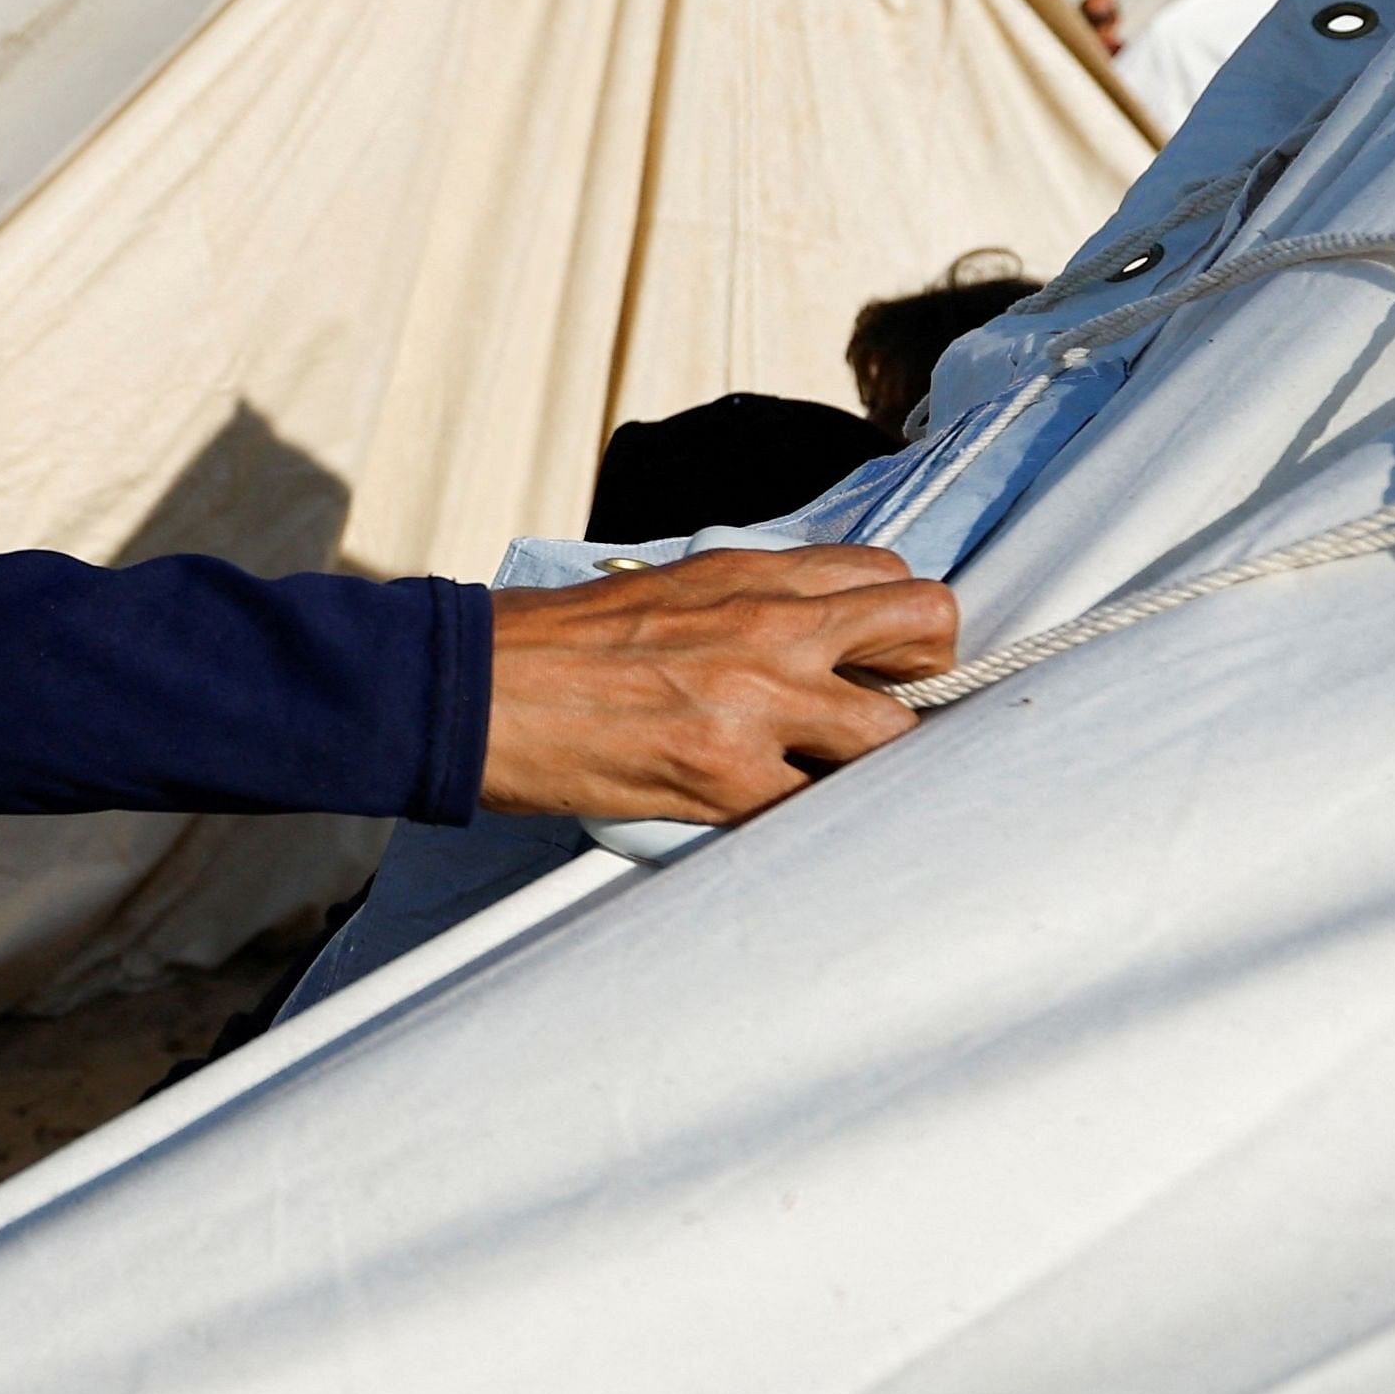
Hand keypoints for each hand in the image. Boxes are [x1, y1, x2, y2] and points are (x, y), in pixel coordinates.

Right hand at [480, 547, 955, 826]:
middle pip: (927, 630)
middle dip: (925, 679)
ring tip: (821, 781)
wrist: (467, 688)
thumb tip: (801, 637)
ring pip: (893, 737)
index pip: (890, 575)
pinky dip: (802, 819)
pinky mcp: (724, 778)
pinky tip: (766, 817)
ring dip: (871, 765)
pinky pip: (814, 809)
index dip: (901, 626)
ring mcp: (756, 704)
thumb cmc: (546, 642)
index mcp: (747, 574)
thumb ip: (741, 604)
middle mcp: (769, 626)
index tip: (882, 661)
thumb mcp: (659, 590)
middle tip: (879, 718)